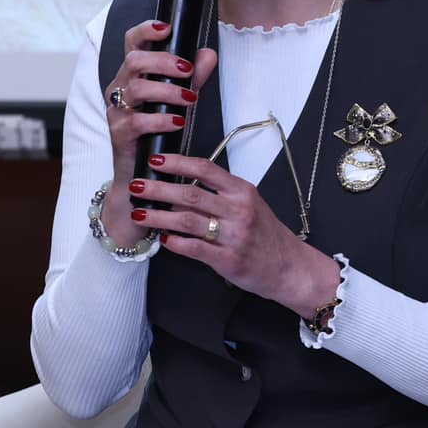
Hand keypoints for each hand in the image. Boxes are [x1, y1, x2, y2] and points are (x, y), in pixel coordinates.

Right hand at [95, 19, 217, 247]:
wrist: (143, 174)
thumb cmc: (160, 131)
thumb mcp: (180, 99)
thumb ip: (194, 76)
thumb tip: (208, 53)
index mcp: (133, 74)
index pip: (132, 42)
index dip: (146, 30)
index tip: (167, 27)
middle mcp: (120, 87)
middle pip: (134, 60)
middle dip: (163, 61)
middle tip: (187, 70)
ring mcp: (117, 110)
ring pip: (136, 88)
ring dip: (166, 90)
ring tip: (190, 99)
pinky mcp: (119, 133)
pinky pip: (137, 121)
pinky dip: (160, 119)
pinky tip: (178, 121)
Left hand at [136, 154, 342, 316]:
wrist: (290, 266)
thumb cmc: (267, 235)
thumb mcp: (250, 205)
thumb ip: (220, 196)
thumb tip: (180, 189)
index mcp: (242, 192)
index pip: (206, 169)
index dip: (178, 162)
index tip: (157, 160)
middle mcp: (238, 210)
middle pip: (190, 193)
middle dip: (158, 188)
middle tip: (137, 185)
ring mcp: (233, 235)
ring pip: (186, 220)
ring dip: (158, 216)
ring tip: (138, 213)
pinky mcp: (227, 260)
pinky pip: (193, 248)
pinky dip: (174, 242)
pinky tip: (161, 239)